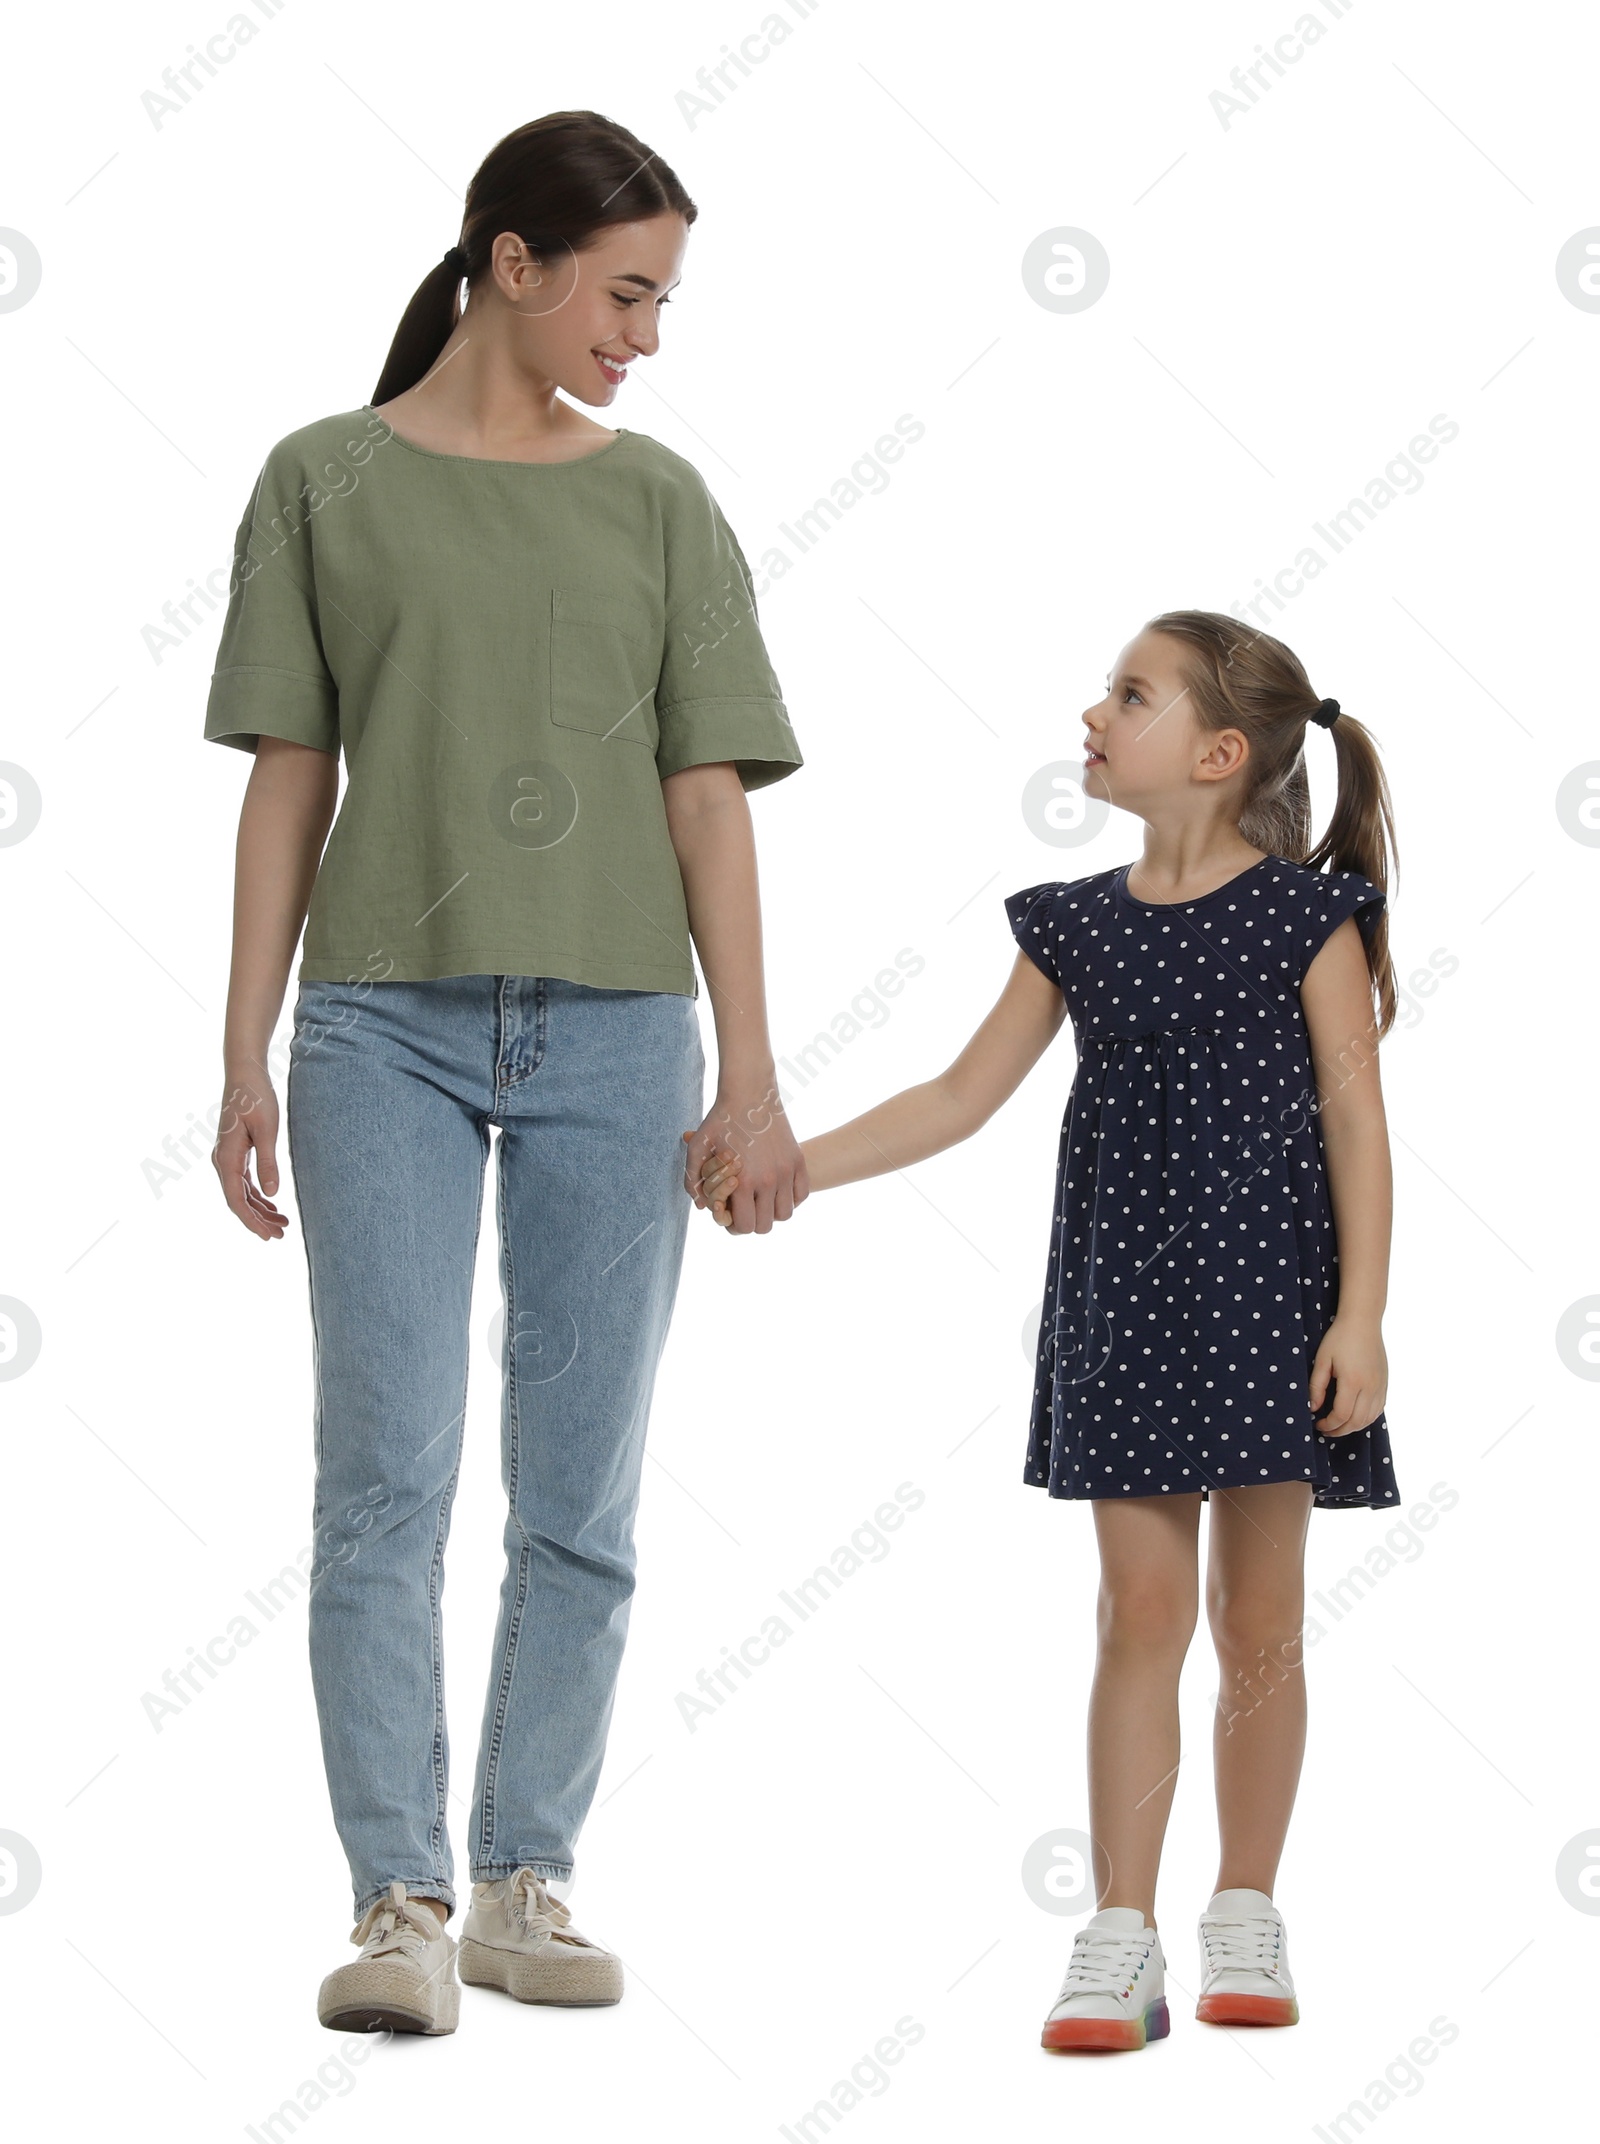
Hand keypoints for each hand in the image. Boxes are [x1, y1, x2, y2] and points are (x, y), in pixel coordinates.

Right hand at [211, 1062, 290, 1240]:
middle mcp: (222, 1160)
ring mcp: (227, 1157)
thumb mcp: (267, 1130)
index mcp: (227, 1158)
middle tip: (281, 1235)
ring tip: (282, 1223)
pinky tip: (272, 1203)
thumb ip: (268, 1162)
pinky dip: (257, 1195)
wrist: (244, 1074)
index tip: (268, 1236)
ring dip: (259, 1209)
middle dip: (258, 1220)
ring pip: (241, 1193)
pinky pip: (243, 1181)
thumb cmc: (256, 1098)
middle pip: (238, 1200)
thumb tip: (272, 1194)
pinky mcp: (235, 1152)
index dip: (251, 1221)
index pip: (236, 1200)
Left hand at [681, 1079, 807, 1233]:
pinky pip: (801, 1196)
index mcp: (741, 1182)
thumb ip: (693, 1180)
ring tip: (760, 1198)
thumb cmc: (720, 1120)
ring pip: (785, 1215)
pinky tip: (775, 1188)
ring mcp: (786, 1171)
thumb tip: (702, 1207)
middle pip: (765, 1226)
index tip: (730, 1211)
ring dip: (772, 1212)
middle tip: (744, 1207)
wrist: (750, 1092)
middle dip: (752, 1221)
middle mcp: (767, 1180)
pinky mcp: (798, 1161)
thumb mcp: (698, 1147)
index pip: (744, 1226)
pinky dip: (789, 1198)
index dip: (734, 1225)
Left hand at [1309, 1316, 1386, 1434]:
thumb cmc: (1339, 1338)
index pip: (1342, 1415)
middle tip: (1326, 1430)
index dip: (1329, 1425)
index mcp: (1353, 1381)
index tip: (1318, 1424)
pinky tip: (1354, 1417)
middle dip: (1340, 1430)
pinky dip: (1366, 1418)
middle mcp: (1370, 1386)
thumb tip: (1313, 1408)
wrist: (1363, 1321)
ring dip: (1354, 1427)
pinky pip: (1378, 1409)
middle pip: (1357, 1421)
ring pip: (1370, 1418)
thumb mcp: (1322, 1360)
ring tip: (1338, 1426)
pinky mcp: (1385, 1383)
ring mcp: (1380, 1386)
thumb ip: (1316, 1386)